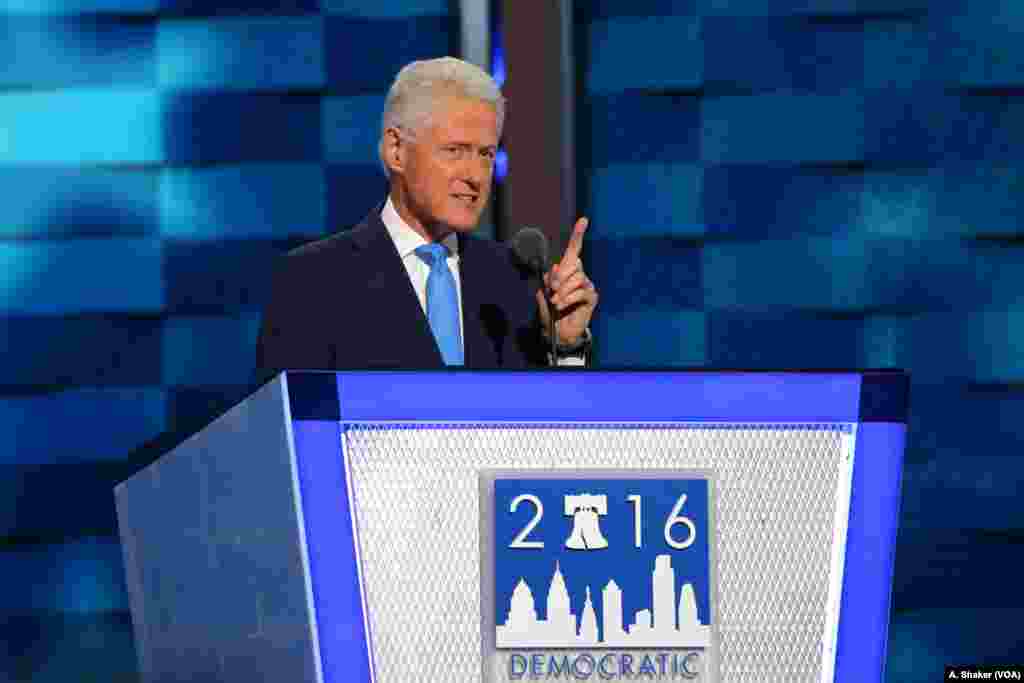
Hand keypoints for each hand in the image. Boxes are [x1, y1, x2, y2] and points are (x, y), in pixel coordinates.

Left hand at [537, 217, 598, 345]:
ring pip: (577, 279)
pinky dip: (568, 299)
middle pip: (573, 265)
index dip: (578, 235)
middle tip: (552, 290)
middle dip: (559, 277)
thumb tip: (556, 268)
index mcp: (567, 271)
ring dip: (563, 291)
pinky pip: (581, 292)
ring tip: (556, 302)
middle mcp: (579, 275)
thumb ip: (549, 280)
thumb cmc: (551, 312)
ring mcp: (586, 286)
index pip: (574, 250)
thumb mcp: (544, 295)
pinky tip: (561, 306)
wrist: (559, 332)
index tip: (584, 220)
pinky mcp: (591, 297)